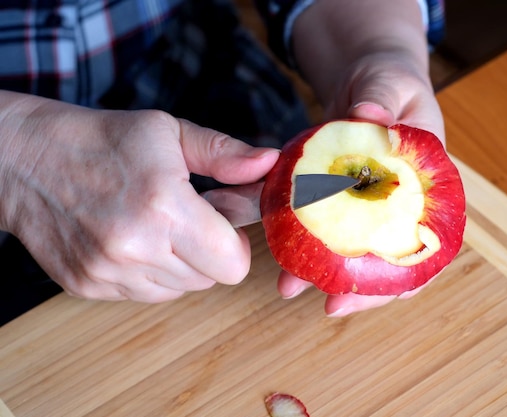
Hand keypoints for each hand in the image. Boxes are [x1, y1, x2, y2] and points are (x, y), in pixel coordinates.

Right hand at [0, 92, 278, 301]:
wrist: (26, 159)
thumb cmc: (103, 140)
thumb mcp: (170, 133)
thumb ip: (226, 154)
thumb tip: (270, 164)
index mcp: (165, 207)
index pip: (233, 264)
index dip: (236, 245)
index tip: (222, 222)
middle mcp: (136, 248)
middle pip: (210, 280)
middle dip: (211, 252)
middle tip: (189, 218)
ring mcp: (109, 273)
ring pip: (181, 290)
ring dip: (181, 263)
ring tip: (157, 225)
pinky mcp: (89, 287)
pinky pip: (145, 295)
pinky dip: (150, 273)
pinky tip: (132, 240)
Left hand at [277, 52, 444, 315]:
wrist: (369, 81)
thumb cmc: (393, 82)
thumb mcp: (393, 83)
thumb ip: (383, 98)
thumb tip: (368, 114)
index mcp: (427, 186)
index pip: (428, 242)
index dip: (408, 276)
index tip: (381, 296)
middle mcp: (398, 205)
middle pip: (388, 259)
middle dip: (359, 287)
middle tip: (328, 305)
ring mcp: (367, 206)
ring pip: (351, 249)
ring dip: (323, 271)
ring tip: (290, 286)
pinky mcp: (339, 199)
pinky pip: (324, 226)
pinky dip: (305, 240)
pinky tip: (282, 252)